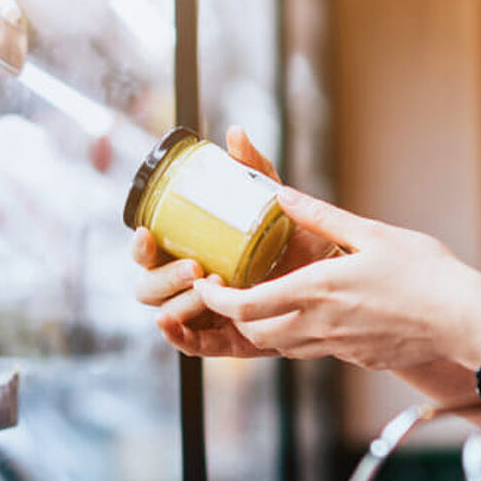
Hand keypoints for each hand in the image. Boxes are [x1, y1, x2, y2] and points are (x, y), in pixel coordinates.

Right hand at [131, 126, 335, 356]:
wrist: (339, 278)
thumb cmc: (301, 241)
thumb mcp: (276, 206)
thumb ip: (255, 172)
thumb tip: (235, 134)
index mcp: (194, 253)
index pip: (152, 252)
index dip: (141, 245)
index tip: (146, 232)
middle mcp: (194, 285)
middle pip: (149, 286)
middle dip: (163, 276)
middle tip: (195, 266)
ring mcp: (209, 314)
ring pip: (169, 313)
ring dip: (180, 301)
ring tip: (210, 286)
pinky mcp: (229, 340)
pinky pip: (195, 345)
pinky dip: (179, 336)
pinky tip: (172, 324)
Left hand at [193, 189, 480, 370]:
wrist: (464, 320)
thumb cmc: (426, 273)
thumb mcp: (372, 234)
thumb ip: (323, 217)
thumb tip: (282, 194)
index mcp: (317, 291)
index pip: (244, 307)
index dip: (214, 299)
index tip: (205, 284)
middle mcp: (320, 325)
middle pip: (255, 333)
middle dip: (235, 317)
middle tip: (232, 293)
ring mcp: (339, 347)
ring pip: (283, 347)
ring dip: (267, 328)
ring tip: (271, 302)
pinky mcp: (359, 357)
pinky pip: (318, 351)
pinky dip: (303, 336)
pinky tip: (321, 315)